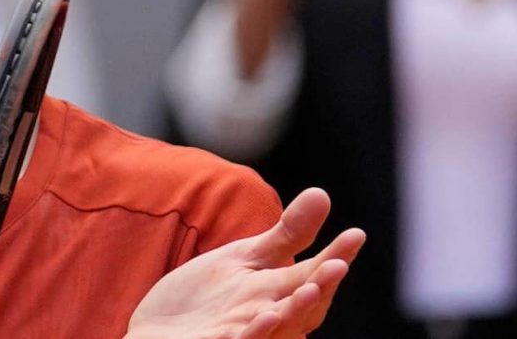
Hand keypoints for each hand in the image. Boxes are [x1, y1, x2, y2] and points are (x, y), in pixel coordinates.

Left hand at [126, 188, 365, 338]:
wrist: (161, 331)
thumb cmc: (208, 297)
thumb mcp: (247, 259)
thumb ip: (287, 235)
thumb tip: (322, 193)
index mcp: (277, 295)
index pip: (313, 276)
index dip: (335, 258)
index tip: (356, 234)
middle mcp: (268, 319)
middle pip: (302, 307)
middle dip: (320, 287)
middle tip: (338, 264)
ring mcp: (242, 335)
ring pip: (277, 329)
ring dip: (294, 311)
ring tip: (310, 288)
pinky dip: (255, 332)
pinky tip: (269, 314)